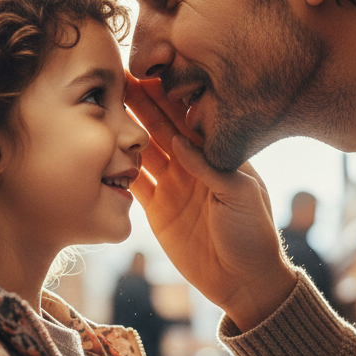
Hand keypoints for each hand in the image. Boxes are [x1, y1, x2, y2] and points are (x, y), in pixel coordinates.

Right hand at [126, 77, 296, 331]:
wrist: (244, 281)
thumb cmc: (253, 234)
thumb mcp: (241, 195)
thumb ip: (210, 167)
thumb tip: (179, 140)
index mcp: (216, 155)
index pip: (187, 119)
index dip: (168, 97)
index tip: (148, 74)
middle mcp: (192, 166)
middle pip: (159, 128)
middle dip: (139, 104)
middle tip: (116, 80)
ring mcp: (172, 186)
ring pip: (142, 152)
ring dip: (124, 132)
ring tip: (103, 108)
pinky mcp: (157, 210)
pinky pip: (133, 184)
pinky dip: (117, 169)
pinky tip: (101, 151)